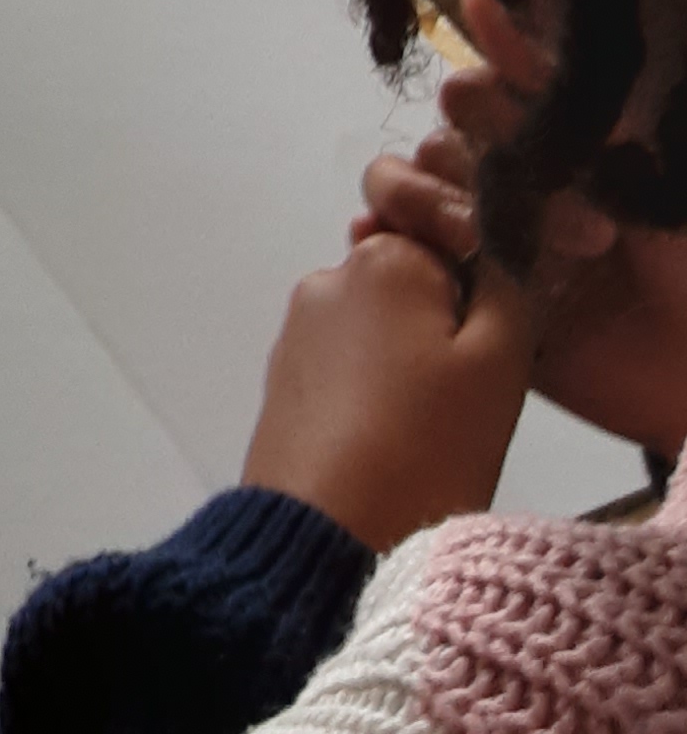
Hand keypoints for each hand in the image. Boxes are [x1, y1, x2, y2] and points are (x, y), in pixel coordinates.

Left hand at [242, 232, 532, 552]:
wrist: (326, 537)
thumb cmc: (425, 450)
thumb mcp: (500, 365)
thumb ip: (506, 290)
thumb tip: (492, 250)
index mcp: (384, 258)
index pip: (455, 249)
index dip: (482, 306)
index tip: (486, 364)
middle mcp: (329, 277)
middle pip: (412, 293)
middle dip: (441, 340)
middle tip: (458, 410)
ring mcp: (297, 329)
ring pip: (379, 335)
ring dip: (406, 373)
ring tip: (421, 439)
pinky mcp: (281, 380)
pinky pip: (344, 373)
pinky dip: (370, 401)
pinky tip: (384, 449)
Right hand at [354, 0, 686, 459]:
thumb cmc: (677, 249)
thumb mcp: (619, 143)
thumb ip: (539, 74)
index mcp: (532, 143)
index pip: (464, 98)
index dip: (484, 115)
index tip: (533, 150)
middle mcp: (495, 184)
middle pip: (425, 146)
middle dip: (467, 178)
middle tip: (535, 227)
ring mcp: (474, 245)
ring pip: (398, 194)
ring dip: (424, 209)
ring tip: (471, 246)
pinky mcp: (460, 304)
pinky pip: (390, 263)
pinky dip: (374, 247)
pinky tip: (377, 244)